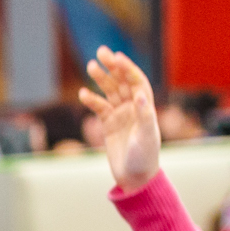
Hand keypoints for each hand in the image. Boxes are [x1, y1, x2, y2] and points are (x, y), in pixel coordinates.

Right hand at [78, 47, 159, 192]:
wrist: (135, 178)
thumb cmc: (145, 158)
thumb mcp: (146, 137)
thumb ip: (144, 115)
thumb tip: (140, 95)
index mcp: (146, 107)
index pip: (136, 81)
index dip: (127, 68)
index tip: (117, 58)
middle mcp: (133, 108)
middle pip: (122, 82)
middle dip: (112, 67)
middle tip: (100, 52)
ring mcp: (120, 115)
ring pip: (109, 92)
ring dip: (101, 79)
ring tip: (91, 66)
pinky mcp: (108, 125)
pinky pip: (99, 108)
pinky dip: (92, 100)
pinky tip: (83, 94)